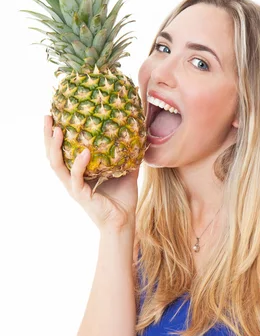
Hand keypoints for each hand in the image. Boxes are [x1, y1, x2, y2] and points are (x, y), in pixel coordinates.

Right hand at [44, 114, 139, 231]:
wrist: (124, 222)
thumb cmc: (123, 200)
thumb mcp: (125, 172)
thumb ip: (126, 156)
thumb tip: (136, 135)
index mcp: (78, 173)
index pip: (62, 150)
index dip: (56, 134)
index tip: (56, 114)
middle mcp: (72, 179)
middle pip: (52, 154)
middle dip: (47, 135)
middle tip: (47, 116)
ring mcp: (74, 187)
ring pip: (57, 165)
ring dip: (55, 146)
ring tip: (58, 129)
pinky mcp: (81, 195)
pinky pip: (76, 177)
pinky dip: (79, 164)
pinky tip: (84, 151)